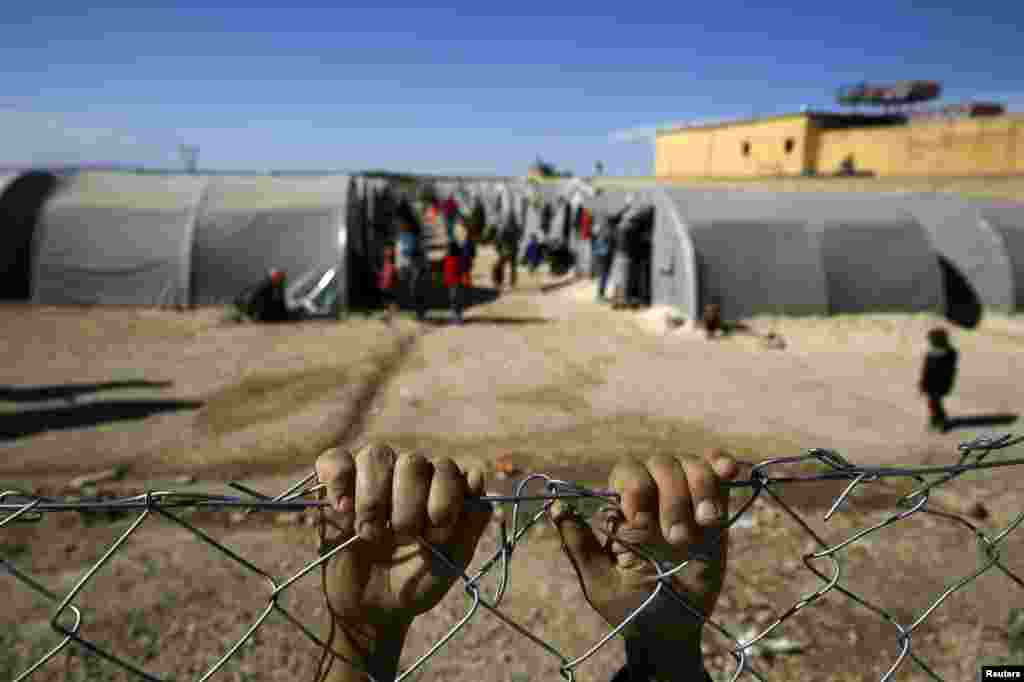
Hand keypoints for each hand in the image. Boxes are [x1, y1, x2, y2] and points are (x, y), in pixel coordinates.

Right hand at [315, 443, 490, 680]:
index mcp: (438, 489)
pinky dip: (338, 480)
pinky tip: (343, 510)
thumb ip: (470, 524)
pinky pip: (335, 460)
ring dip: (374, 497)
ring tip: (370, 533)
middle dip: (409, 503)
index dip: (443, 500)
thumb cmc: (414, 583)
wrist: (370, 611)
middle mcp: (406, 476)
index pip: (446, 468)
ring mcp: (370, 477)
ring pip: (376, 455)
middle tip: (402, 536)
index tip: (434, 535)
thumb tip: (476, 475)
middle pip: (413, 461)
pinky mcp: (334, 486)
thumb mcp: (449, 563)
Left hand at [549, 449, 737, 674]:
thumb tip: (557, 505)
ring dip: (699, 487)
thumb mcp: (600, 582)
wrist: (671, 632)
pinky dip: (722, 465)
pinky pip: (719, 475)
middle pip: (662, 464)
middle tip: (676, 539)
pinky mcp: (715, 512)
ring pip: (692, 465)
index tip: (639, 519)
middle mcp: (654, 497)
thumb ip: (579, 544)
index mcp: (623, 508)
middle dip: (671, 496)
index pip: (627, 472)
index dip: (635, 486)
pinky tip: (729, 471)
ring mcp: (686, 502)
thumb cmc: (629, 608)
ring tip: (704, 523)